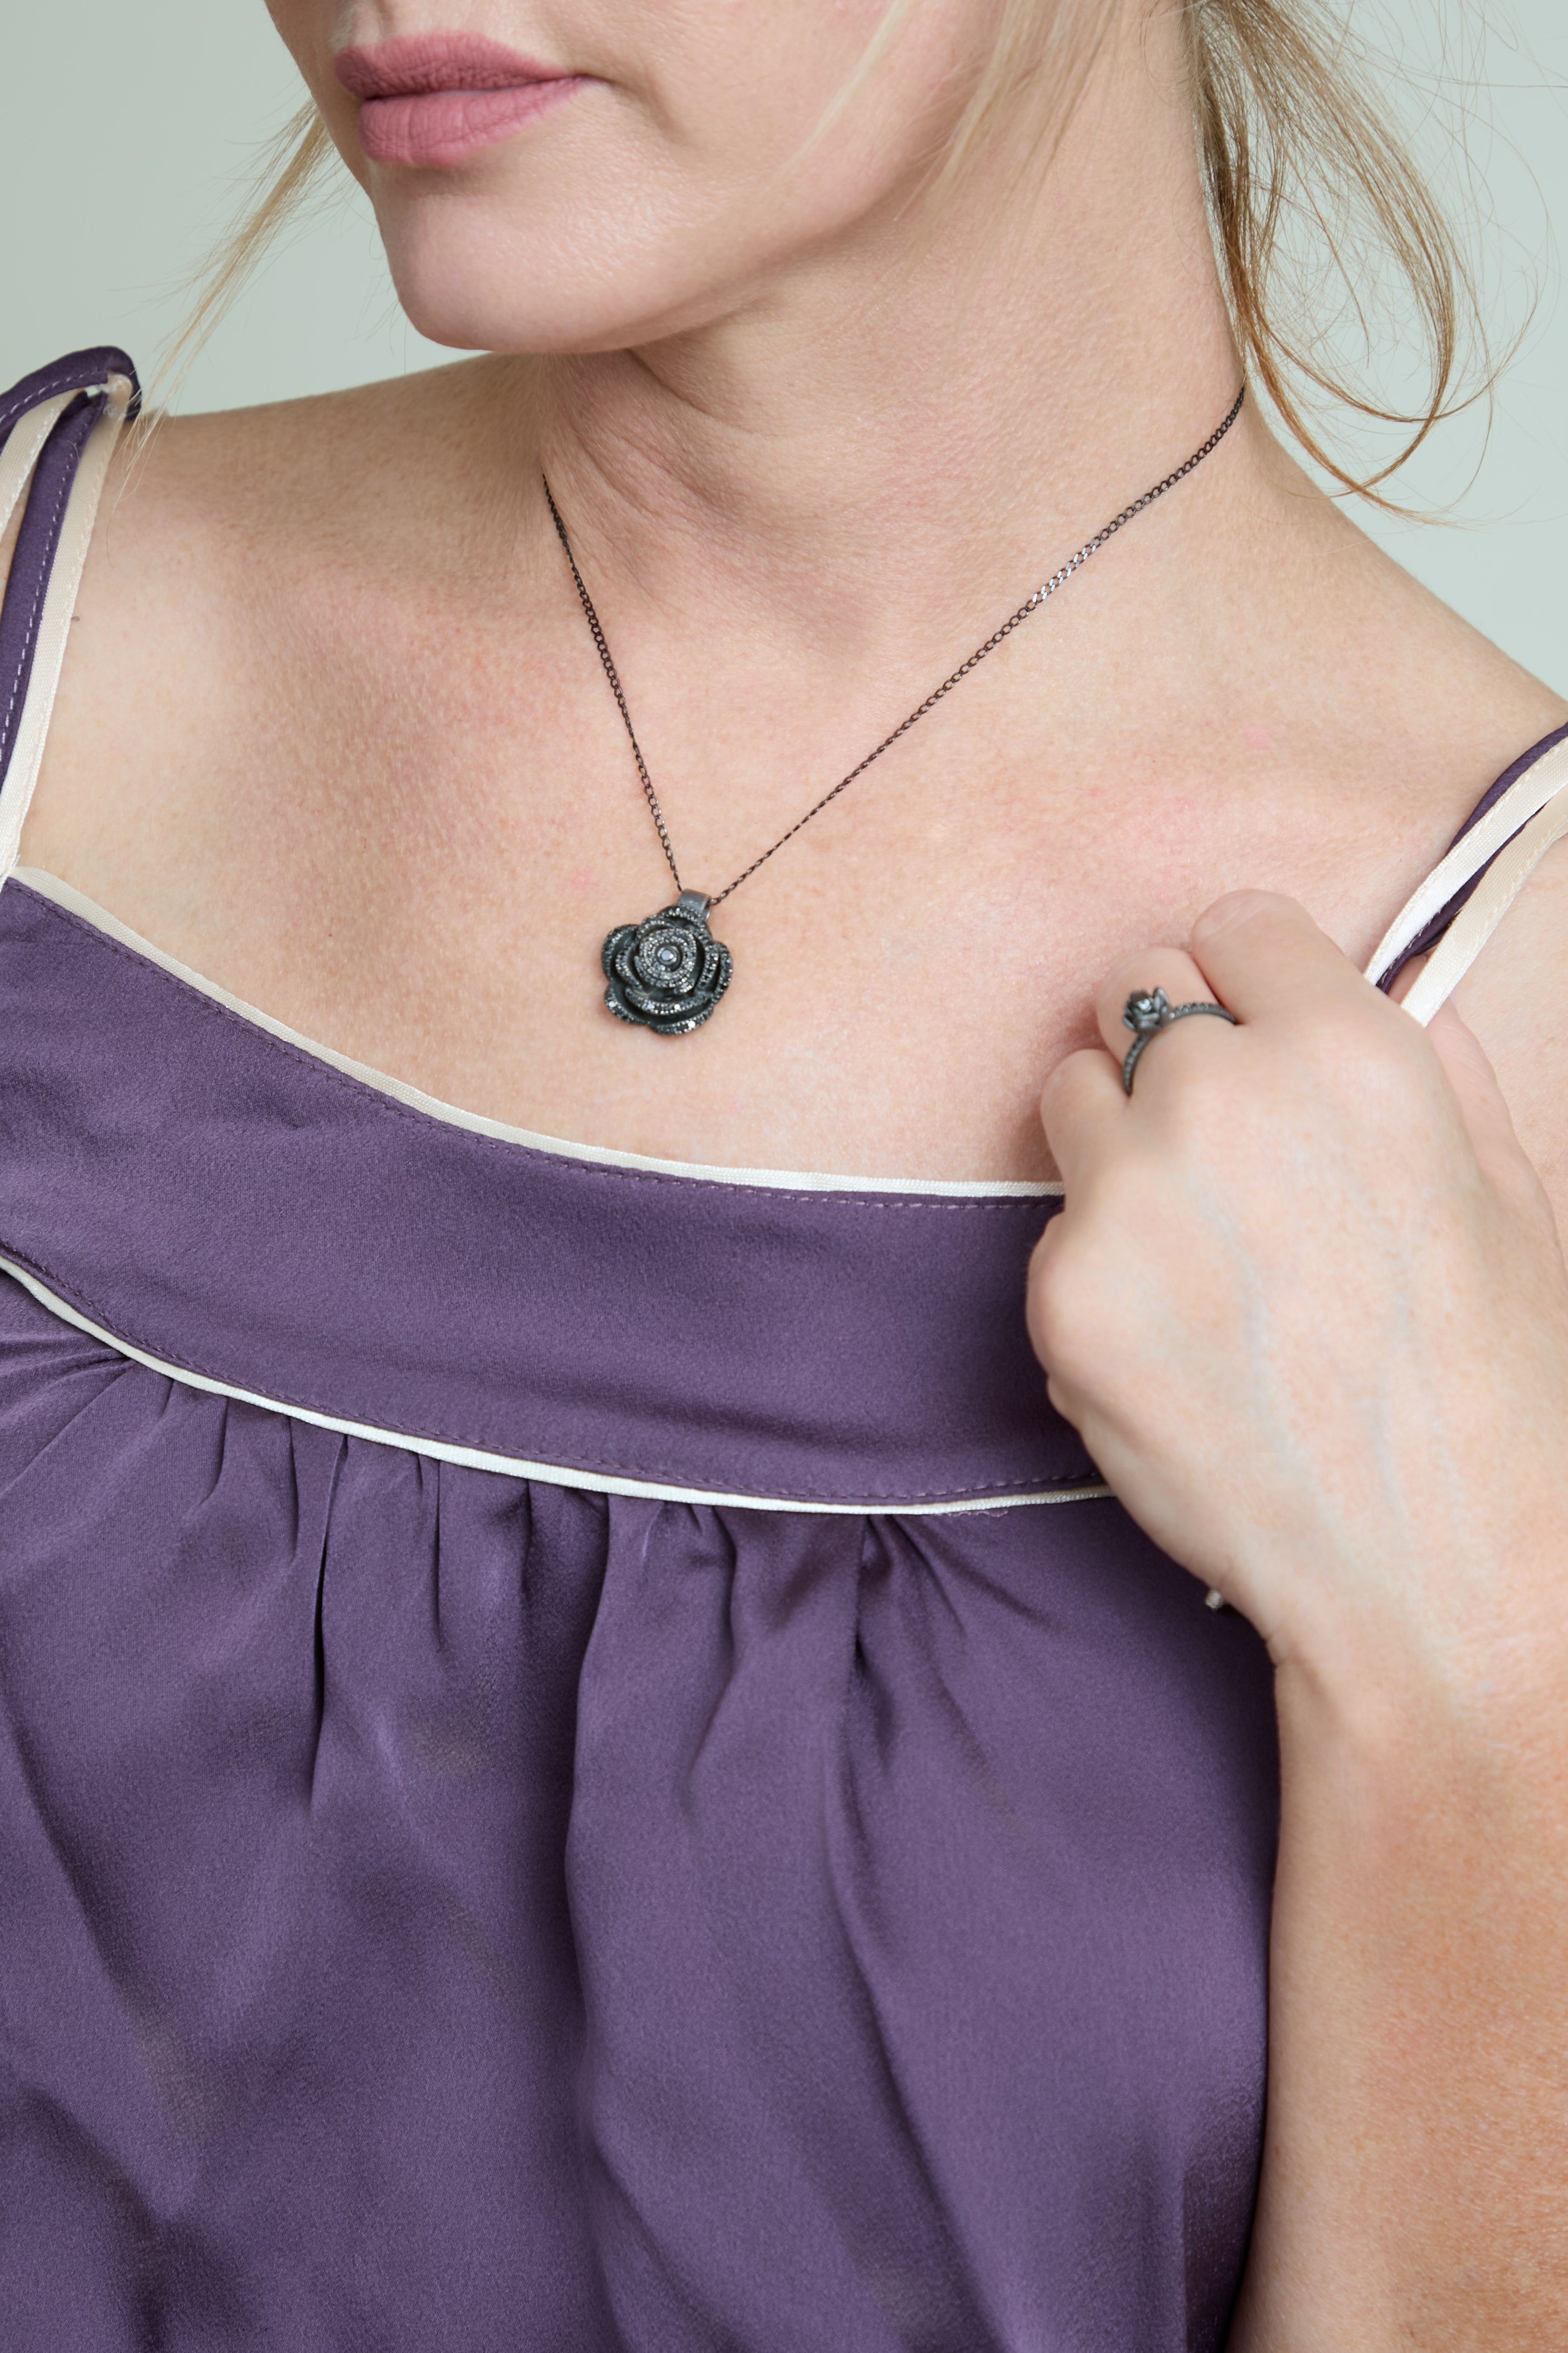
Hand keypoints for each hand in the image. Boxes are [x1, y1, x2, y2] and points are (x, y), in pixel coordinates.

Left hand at [1028, 891, 1567, 1703]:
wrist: (1431, 1573)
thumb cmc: (1493, 1388)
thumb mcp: (1509, 1188)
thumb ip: (1429, 1058)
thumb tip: (1378, 981)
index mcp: (1348, 1052)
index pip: (1234, 923)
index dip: (1253, 983)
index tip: (1259, 1032)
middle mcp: (1222, 1100)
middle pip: (1133, 990)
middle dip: (1171, 1050)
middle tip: (1220, 1143)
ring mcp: (1128, 1198)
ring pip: (1070, 1095)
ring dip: (1118, 1143)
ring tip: (1200, 1245)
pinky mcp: (1063, 1294)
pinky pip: (1054, 1227)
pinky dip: (1100, 1265)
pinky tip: (1179, 1336)